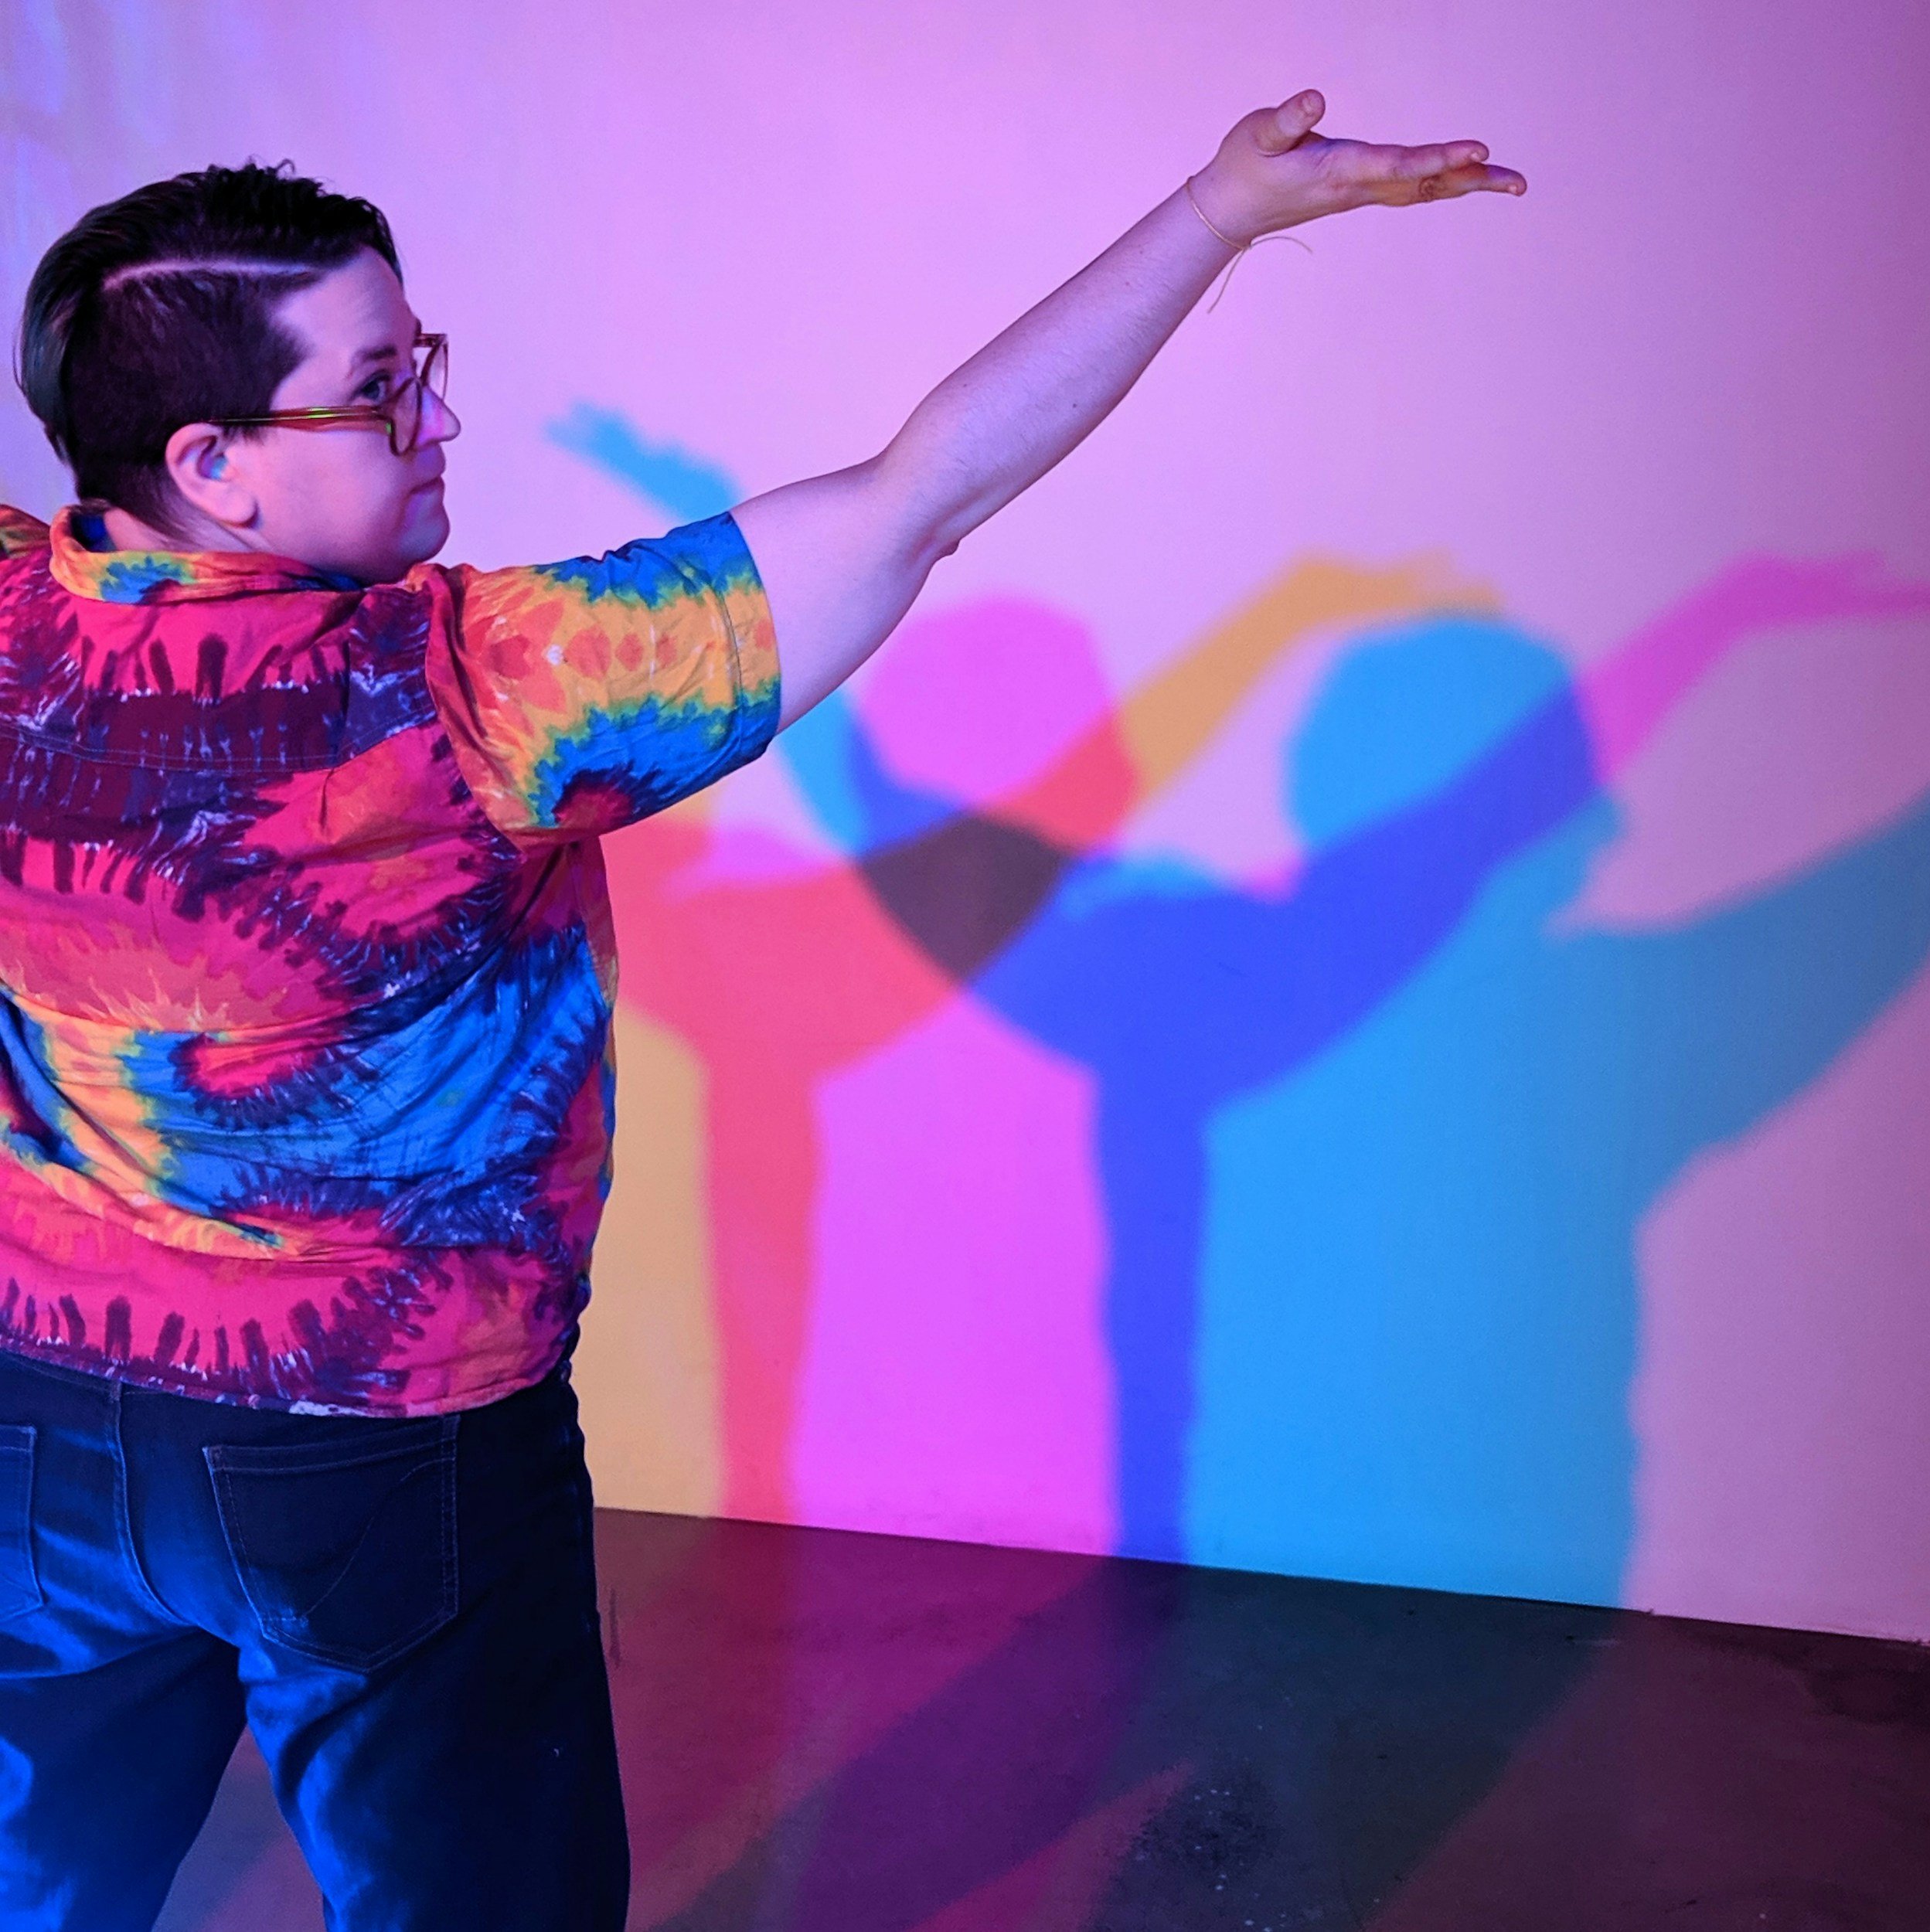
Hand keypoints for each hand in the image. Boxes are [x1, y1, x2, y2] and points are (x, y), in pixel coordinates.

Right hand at [1189, 91, 1525, 245]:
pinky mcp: (1361, 189)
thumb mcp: (1257, 134)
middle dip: (1471, 179)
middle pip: (1425, 184)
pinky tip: (1468, 177)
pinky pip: (1413, 187)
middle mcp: (1358, 188)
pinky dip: (1444, 181)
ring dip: (1467, 184)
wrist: (1230, 211)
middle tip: (1518, 182)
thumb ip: (1287, 119)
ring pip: (1424, 189)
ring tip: (1511, 182)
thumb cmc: (1242, 167)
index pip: (1398, 165)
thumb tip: (1316, 99)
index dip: (1439, 158)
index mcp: (1339, 173)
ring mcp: (1362, 192)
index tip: (1477, 151)